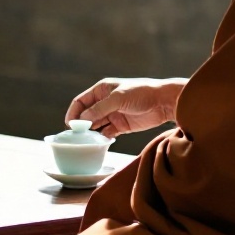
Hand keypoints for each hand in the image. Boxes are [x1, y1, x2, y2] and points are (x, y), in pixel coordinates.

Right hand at [66, 77, 186, 137]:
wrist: (164, 102)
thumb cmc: (142, 93)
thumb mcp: (118, 98)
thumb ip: (100, 109)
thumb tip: (82, 119)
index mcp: (101, 90)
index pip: (81, 101)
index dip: (74, 113)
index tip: (70, 126)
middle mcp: (105, 102)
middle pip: (86, 115)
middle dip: (80, 125)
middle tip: (76, 137)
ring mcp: (113, 114)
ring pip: (95, 125)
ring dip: (91, 133)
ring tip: (86, 142)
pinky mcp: (121, 125)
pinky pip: (107, 133)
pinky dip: (102, 138)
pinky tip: (99, 143)